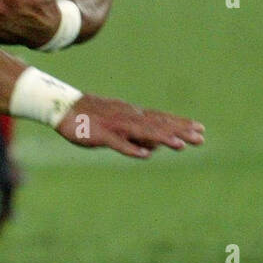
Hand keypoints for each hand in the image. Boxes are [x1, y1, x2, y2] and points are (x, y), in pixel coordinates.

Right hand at [56, 93, 204, 158]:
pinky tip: (144, 155)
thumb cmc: (89, 117)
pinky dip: (131, 148)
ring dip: (161, 138)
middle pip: (157, 124)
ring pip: (142, 131)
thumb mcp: (117, 126)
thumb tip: (156, 148)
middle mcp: (127, 117)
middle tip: (200, 138)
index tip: (200, 129)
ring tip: (180, 145)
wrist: (62, 107)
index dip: (181, 124)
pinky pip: (118, 142)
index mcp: (132, 114)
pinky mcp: (100, 134)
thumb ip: (136, 136)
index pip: (161, 118)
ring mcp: (114, 125)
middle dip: (179, 131)